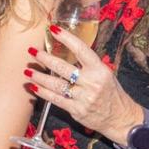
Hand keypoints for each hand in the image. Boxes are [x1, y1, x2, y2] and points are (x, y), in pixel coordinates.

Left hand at [25, 26, 141, 139]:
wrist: (121, 119)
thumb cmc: (111, 92)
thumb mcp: (105, 74)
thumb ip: (87, 64)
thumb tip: (66, 47)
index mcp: (100, 70)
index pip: (81, 50)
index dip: (66, 38)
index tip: (52, 29)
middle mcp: (92, 83)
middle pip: (63, 68)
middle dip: (44, 58)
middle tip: (31, 51)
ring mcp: (83, 98)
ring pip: (56, 84)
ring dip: (38, 76)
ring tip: (27, 70)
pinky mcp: (77, 110)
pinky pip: (55, 99)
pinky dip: (42, 92)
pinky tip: (33, 86)